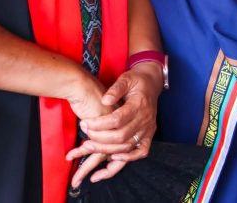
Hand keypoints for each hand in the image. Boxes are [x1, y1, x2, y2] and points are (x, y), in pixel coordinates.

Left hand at [66, 64, 164, 186]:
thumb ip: (116, 89)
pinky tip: (112, 159)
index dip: (99, 124)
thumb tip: (105, 100)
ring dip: (107, 150)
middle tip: (84, 133)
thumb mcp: (126, 78)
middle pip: (121, 136)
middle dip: (99, 138)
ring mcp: (148, 129)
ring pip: (127, 146)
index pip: (118, 119)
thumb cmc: (137, 81)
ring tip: (89, 146)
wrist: (152, 83)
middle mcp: (145, 119)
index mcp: (139, 104)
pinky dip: (128, 158)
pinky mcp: (148, 135)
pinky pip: (141, 152)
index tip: (85, 123)